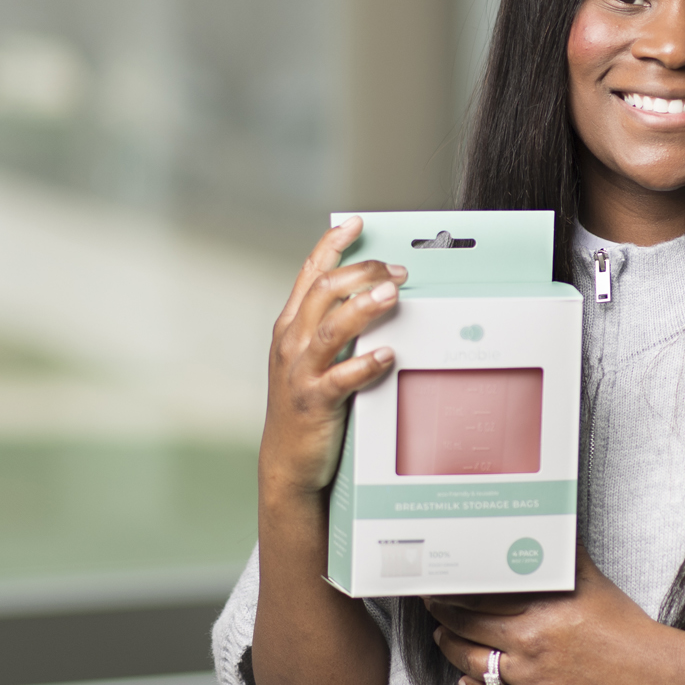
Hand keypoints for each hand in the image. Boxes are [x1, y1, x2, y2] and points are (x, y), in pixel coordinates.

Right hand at [259, 216, 406, 500]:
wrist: (288, 460)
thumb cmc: (306, 405)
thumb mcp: (310, 358)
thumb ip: (332, 325)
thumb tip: (373, 293)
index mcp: (291, 327)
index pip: (310, 274)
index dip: (332, 245)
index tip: (356, 224)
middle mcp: (292, 344)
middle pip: (324, 292)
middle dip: (362, 273)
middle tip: (396, 270)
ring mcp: (301, 373)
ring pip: (331, 328)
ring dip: (363, 308)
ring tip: (391, 295)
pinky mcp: (315, 402)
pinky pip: (341, 378)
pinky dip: (365, 364)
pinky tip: (388, 355)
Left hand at [426, 547, 674, 684]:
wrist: (649, 674)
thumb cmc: (625, 627)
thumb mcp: (594, 582)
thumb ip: (567, 557)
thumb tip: (551, 528)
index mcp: (542, 608)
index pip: (481, 597)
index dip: (454, 591)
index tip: (443, 583)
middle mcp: (530, 642)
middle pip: (467, 628)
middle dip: (444, 615)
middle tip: (435, 605)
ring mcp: (531, 677)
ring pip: (472, 663)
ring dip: (451, 649)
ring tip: (443, 637)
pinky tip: (465, 680)